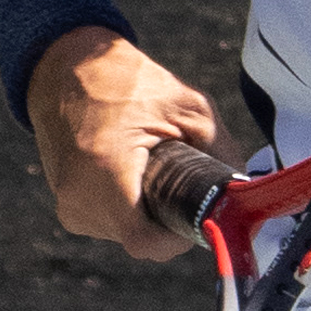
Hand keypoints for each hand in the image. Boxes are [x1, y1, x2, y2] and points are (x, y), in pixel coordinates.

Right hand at [30, 28, 221, 257]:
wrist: (66, 69)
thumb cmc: (126, 81)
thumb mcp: (187, 106)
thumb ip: (221, 151)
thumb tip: (245, 192)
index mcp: (106, 170)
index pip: (144, 241)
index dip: (176, 239)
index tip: (193, 218)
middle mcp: (80, 195)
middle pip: (139, 239)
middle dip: (166, 220)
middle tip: (179, 184)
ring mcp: (68, 203)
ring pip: (124, 234)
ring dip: (146, 213)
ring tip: (150, 171)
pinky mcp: (65, 206)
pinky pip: (108, 224)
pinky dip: (127, 208)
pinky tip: (132, 176)